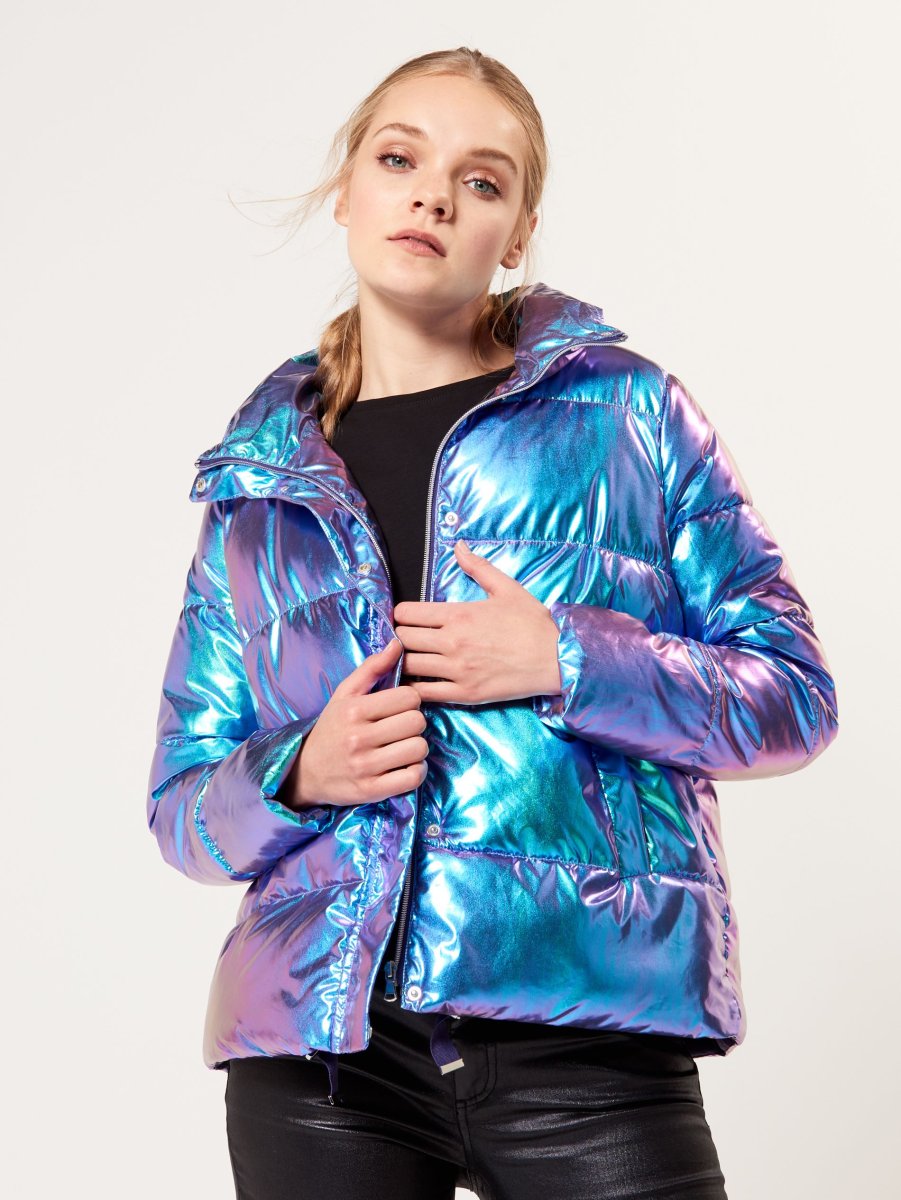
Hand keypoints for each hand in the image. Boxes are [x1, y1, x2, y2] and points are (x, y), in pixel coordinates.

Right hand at [282, 638, 429, 810]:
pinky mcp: (371, 790)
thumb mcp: (345, 694)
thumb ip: (372, 667)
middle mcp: (358, 737)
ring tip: (401, 746)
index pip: (409, 697)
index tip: (398, 708)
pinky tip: (403, 766)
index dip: (410, 701)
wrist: (305, 772)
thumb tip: (399, 643)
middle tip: (401, 728)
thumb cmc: (332, 728)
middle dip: (414, 724)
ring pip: (419, 748)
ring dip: (416, 748)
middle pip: (417, 722)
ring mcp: (365, 766)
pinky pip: (413, 777)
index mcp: (354, 709)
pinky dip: (415, 771)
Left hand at [394, 540, 562, 705]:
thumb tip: (458, 546)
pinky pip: (425, 692)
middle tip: (407, 638)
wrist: (557, 659)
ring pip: (409, 666)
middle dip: (400, 636)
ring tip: (412, 659)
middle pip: (402, 639)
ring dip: (405, 661)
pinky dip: (415, 687)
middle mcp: (452, 642)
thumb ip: (478, 567)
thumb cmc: (533, 623)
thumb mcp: (507, 588)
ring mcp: (457, 671)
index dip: (401, 614)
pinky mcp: (464, 694)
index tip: (407, 617)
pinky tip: (419, 681)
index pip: (406, 613)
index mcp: (458, 615)